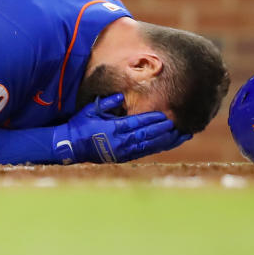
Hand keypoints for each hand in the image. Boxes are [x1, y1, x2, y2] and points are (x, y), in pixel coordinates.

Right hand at [53, 93, 188, 163]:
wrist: (72, 146)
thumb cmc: (80, 125)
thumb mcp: (91, 110)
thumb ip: (108, 103)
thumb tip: (122, 97)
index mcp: (114, 128)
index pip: (138, 123)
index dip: (154, 119)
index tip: (167, 115)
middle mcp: (121, 141)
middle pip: (147, 135)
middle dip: (164, 130)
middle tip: (178, 124)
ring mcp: (123, 151)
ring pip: (150, 145)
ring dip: (166, 140)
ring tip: (181, 135)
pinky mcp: (124, 157)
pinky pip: (145, 152)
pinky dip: (158, 147)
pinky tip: (168, 143)